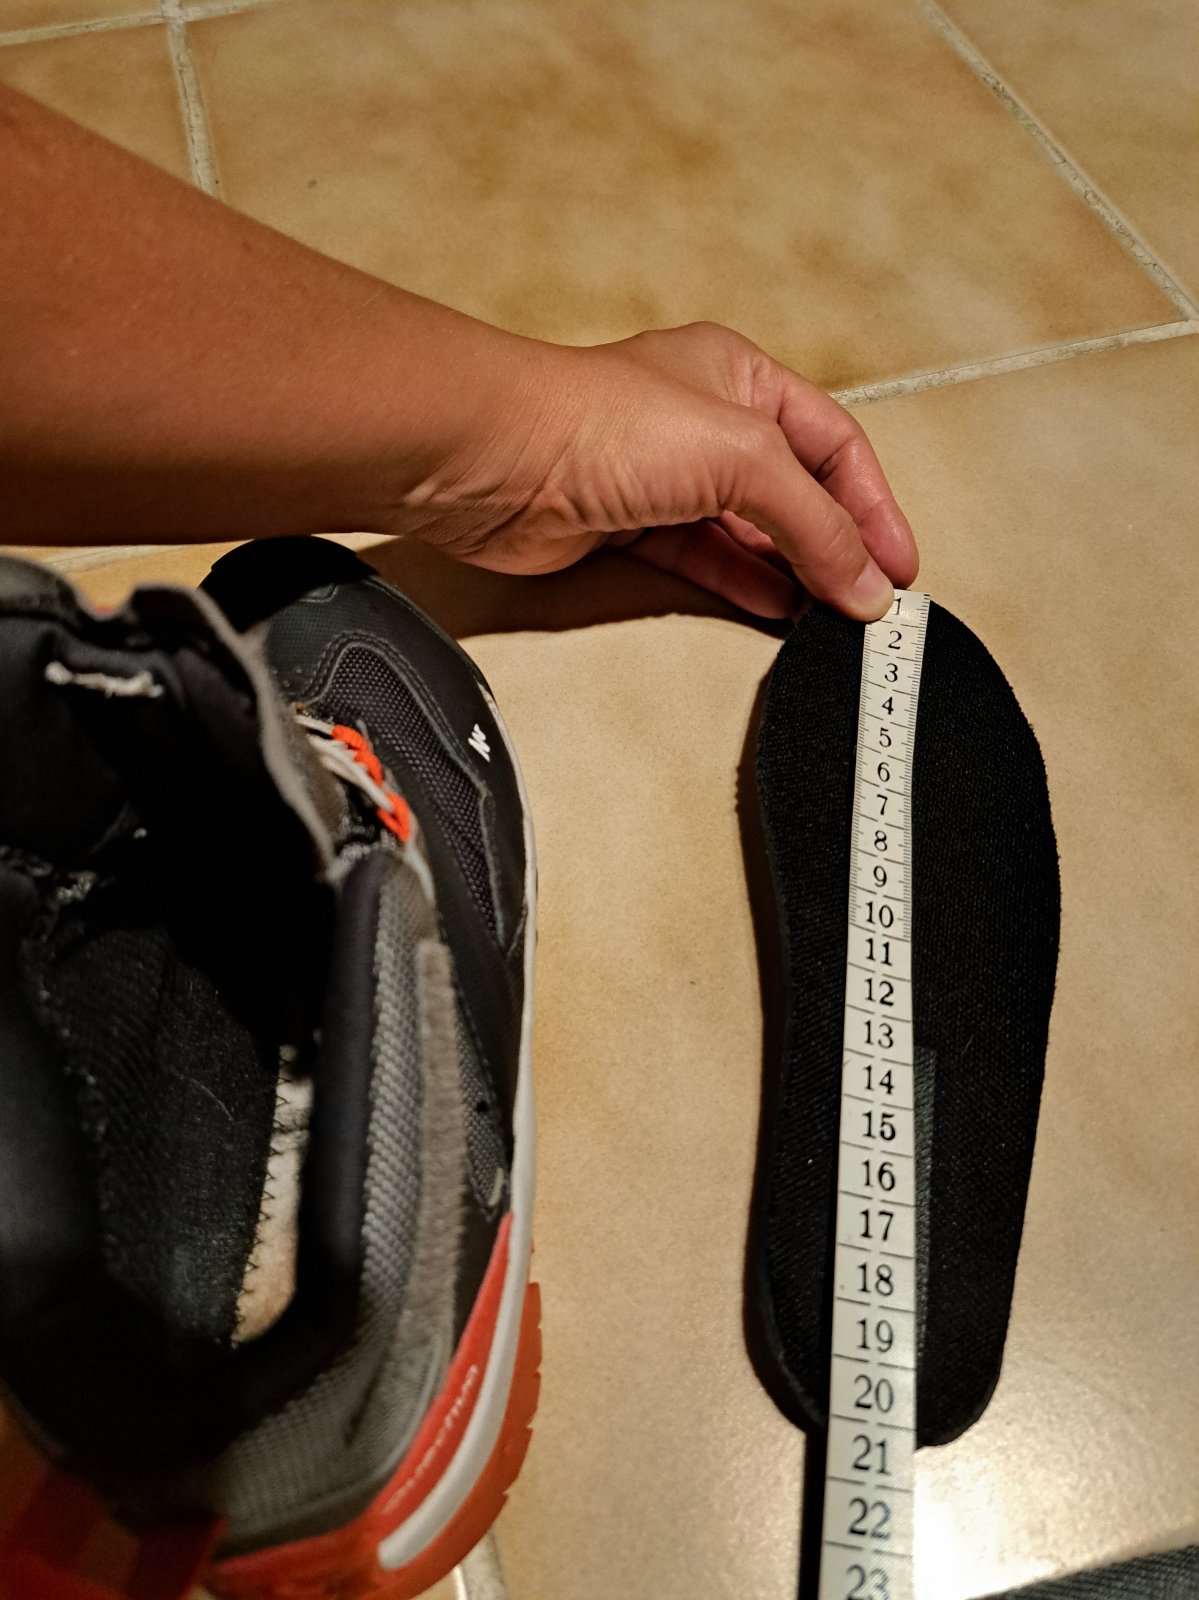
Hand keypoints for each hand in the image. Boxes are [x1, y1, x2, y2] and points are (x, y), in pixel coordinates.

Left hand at [407, 322, 917, 620]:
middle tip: (870, 598)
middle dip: (837, 544)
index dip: (873, 505)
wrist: (495, 460)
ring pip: (749, 532)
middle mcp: (704, 423)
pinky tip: (776, 611)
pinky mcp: (627, 528)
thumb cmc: (599, 421)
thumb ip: (813, 523)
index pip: (834, 444)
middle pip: (795, 490)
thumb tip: (863, 579)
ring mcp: (663, 477)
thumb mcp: (742, 456)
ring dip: (793, 573)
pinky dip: (743, 585)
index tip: (898, 564)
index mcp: (740, 376)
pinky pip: (703, 561)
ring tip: (832, 616)